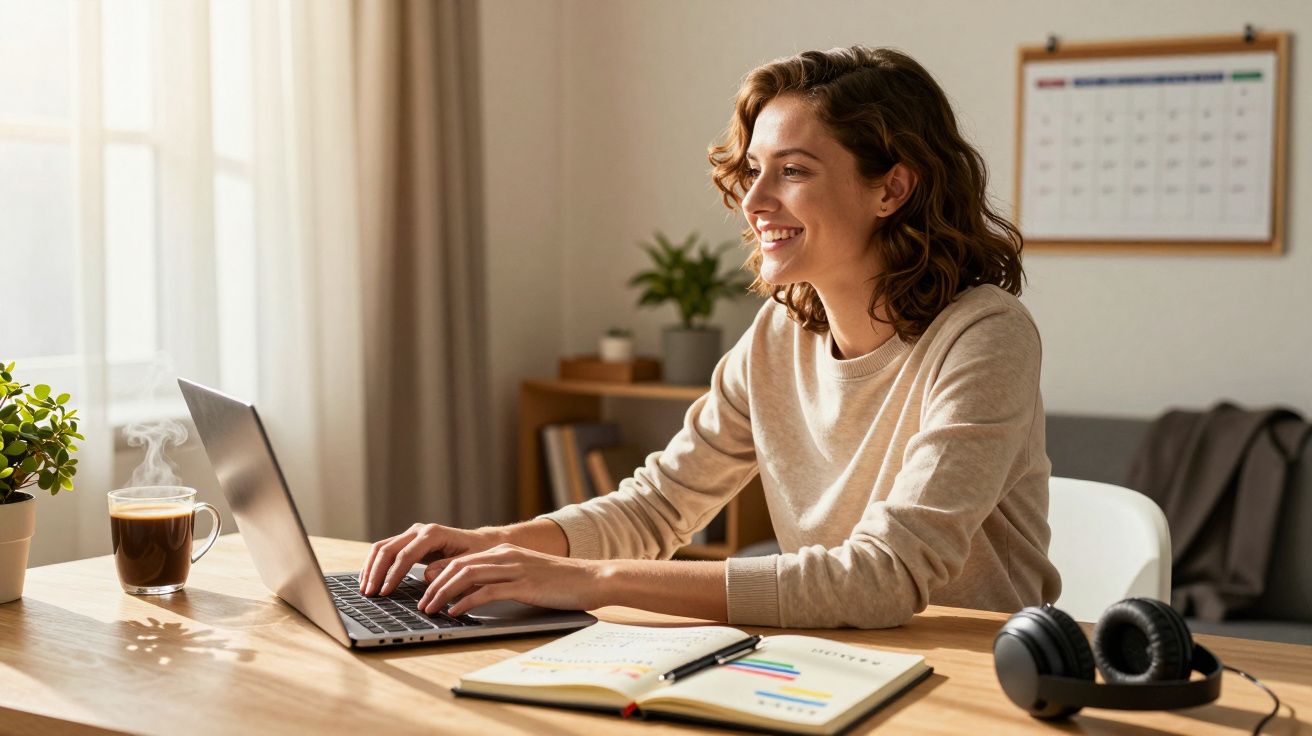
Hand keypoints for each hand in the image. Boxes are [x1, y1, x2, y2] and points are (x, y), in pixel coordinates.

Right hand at [359, 522, 498, 596]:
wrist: (480, 543)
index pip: (406, 555)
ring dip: (371, 568)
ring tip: (365, 589)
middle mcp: (419, 531)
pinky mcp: (408, 541)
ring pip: (382, 547)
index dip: (393, 574)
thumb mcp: (469, 563)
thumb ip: (448, 568)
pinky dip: (374, 564)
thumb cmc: (477, 554)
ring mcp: (412, 534)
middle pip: (388, 549)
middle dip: (376, 572)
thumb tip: (427, 576)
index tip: (385, 592)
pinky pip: (385, 550)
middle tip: (369, 593)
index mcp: (433, 534)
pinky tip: (368, 579)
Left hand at [418, 544, 606, 615]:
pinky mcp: (523, 584)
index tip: (424, 588)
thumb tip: (476, 593)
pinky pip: (487, 591)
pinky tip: (456, 612)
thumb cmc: (560, 581)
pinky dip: (466, 602)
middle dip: (435, 585)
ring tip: (431, 609)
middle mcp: (506, 555)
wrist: (591, 578)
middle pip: (459, 566)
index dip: (439, 573)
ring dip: (444, 593)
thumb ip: (502, 578)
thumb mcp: (526, 573)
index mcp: (504, 551)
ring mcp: (514, 568)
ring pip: (467, 576)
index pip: (462, 559)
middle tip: (421, 603)